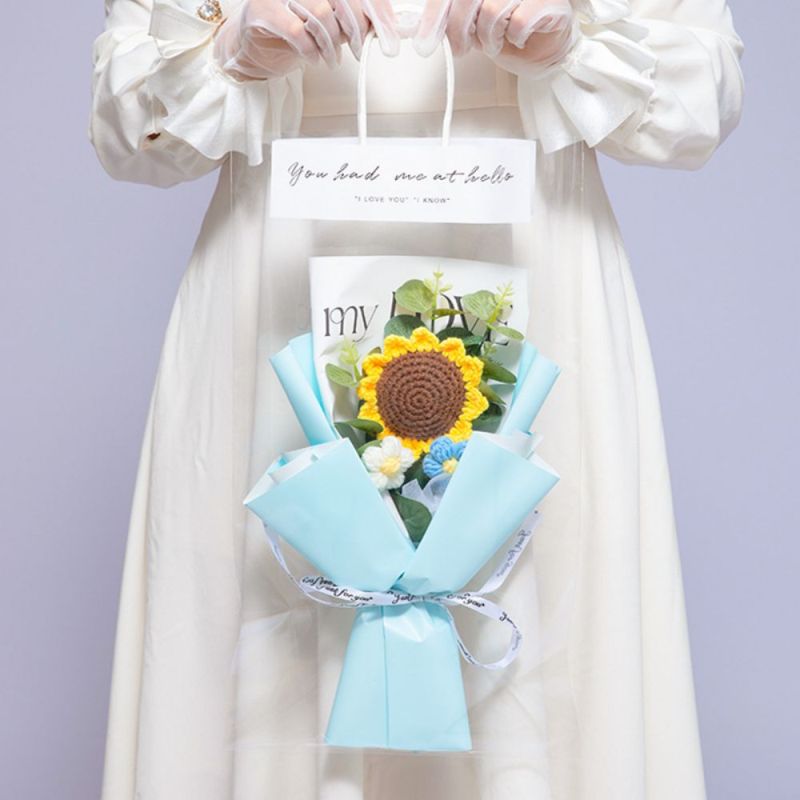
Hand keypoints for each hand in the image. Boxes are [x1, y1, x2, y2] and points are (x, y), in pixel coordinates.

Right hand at [215, 0, 398, 80]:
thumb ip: (359, 24)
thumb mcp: (335, 27)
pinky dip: (311, 51)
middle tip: (360, 49)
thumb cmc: (296, 34)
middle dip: (358, 28)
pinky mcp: (263, 10)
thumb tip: (394, 29)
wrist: (257, 47)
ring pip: (321, 14)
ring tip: (330, 58)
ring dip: (332, 44)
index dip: (377, 11)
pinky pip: (297, 32)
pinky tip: (314, 59)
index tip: (391, 36)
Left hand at [415, 0, 573, 70]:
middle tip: (460, 49)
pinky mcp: (548, 1)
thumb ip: (450, 16)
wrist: (543, 48)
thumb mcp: (471, 23)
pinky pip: (518, 22)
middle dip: (458, 30)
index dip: (435, 14)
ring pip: (492, 11)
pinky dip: (513, 38)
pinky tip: (518, 38)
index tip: (424, 41)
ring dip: (489, 38)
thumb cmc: (507, 31)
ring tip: (495, 42)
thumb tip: (420, 25)